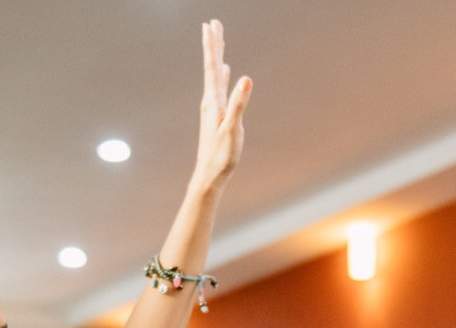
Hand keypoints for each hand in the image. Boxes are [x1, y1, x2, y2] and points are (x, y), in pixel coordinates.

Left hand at [191, 20, 252, 191]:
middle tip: (213, 23)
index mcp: (213, 101)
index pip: (213, 67)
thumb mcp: (232, 130)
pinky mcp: (217, 115)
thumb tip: (245, 78)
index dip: (212, 45)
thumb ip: (239, 104)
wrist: (209, 176)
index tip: (211, 25)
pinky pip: (220, 87)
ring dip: (217, 57)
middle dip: (214, 44)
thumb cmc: (221, 156)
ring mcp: (213, 107)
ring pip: (216, 75)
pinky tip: (225, 71)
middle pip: (212, 66)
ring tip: (218, 42)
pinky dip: (222, 75)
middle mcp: (210, 101)